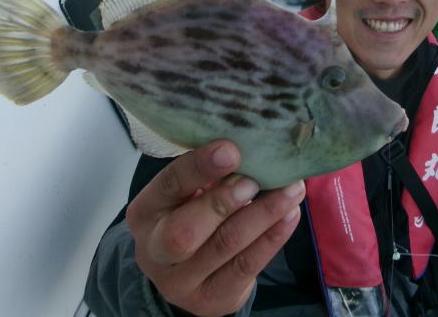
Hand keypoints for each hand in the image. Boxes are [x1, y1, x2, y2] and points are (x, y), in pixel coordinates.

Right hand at [126, 141, 304, 315]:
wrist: (186, 275)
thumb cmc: (190, 215)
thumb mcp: (185, 194)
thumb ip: (207, 173)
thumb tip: (248, 140)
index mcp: (146, 212)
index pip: (168, 186)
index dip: (198, 167)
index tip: (231, 149)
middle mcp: (155, 249)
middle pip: (184, 231)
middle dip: (223, 202)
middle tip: (255, 181)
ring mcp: (181, 280)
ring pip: (224, 246)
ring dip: (263, 214)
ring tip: (291, 190)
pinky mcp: (213, 297)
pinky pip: (247, 265)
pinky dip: (273, 237)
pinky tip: (290, 214)